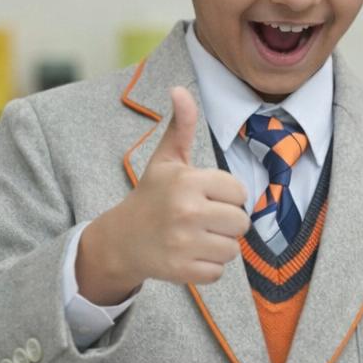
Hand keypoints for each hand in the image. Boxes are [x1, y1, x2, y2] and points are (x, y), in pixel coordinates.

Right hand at [76, 87, 250, 304]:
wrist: (121, 239)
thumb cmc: (152, 195)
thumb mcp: (166, 160)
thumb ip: (182, 126)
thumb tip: (180, 90)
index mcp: (188, 181)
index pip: (240, 192)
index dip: (228, 196)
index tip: (206, 197)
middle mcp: (186, 211)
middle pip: (241, 223)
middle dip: (226, 223)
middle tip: (202, 219)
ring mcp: (183, 243)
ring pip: (233, 249)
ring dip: (219, 246)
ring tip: (196, 237)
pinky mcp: (182, 270)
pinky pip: (219, 272)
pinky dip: (208, 267)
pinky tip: (188, 254)